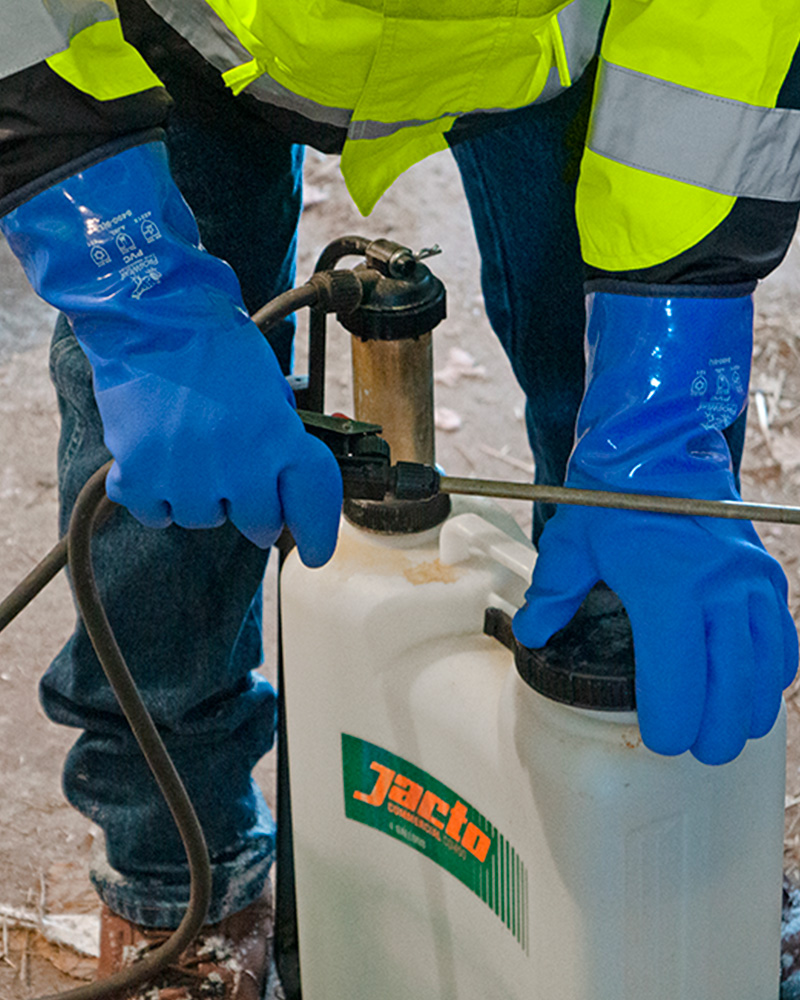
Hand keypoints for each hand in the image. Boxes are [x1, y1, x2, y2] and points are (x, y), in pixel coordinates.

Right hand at [97, 317, 341, 563]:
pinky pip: (156, 515)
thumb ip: (283, 439)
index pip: (312, 502)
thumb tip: (290, 487)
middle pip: (259, 525)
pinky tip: (160, 461)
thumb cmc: (216, 347)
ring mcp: (187, 473)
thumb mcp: (271, 389)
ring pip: (204, 521)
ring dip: (203, 498)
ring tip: (191, 451)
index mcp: (278, 435)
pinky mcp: (140, 475)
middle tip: (237, 477)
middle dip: (255, 510)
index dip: (319, 533)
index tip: (317, 552)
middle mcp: (238, 463)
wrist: (153, 314)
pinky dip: (157, 496)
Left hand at [513, 503, 796, 764]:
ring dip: (749, 709)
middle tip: (700, 751)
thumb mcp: (574, 541)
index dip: (672, 720)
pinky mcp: (767, 576)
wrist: (664, 446)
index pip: (678, 676)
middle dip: (717, 730)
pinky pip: (783, 640)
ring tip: (728, 732)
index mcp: (667, 585)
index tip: (661, 740)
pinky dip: (772, 673)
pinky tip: (754, 690)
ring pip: (764, 668)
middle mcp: (719, 587)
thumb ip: (552, 593)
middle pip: (730, 684)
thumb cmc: (617, 494)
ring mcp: (750, 582)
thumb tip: (532, 633)